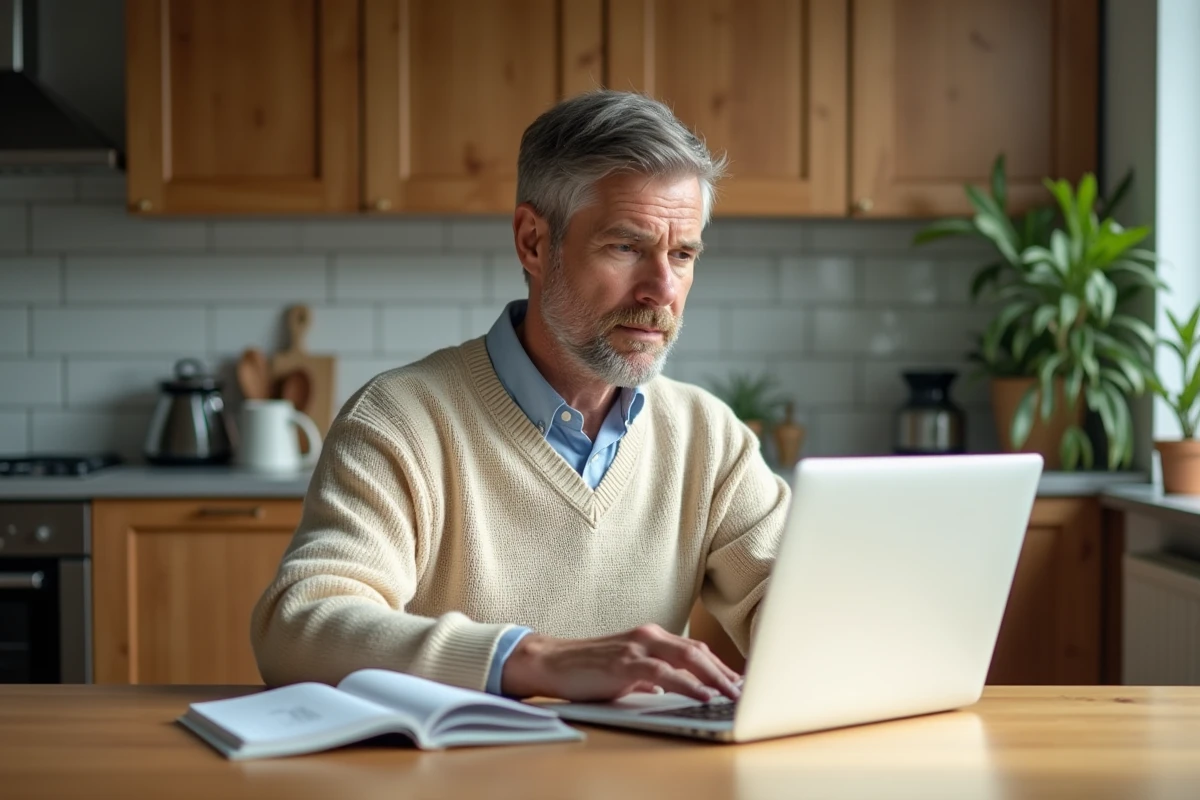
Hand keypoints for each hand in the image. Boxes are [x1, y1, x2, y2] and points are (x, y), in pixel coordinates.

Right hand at [500, 623, 741, 701]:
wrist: (552, 661)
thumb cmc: (587, 669)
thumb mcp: (625, 672)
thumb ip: (648, 678)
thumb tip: (666, 692)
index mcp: (651, 636)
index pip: (695, 649)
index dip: (719, 666)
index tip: (739, 682)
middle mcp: (649, 636)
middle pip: (698, 652)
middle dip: (725, 672)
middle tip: (746, 691)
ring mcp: (637, 647)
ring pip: (688, 658)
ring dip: (715, 678)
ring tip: (733, 695)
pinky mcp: (625, 663)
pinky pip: (665, 674)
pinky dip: (688, 684)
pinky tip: (703, 695)